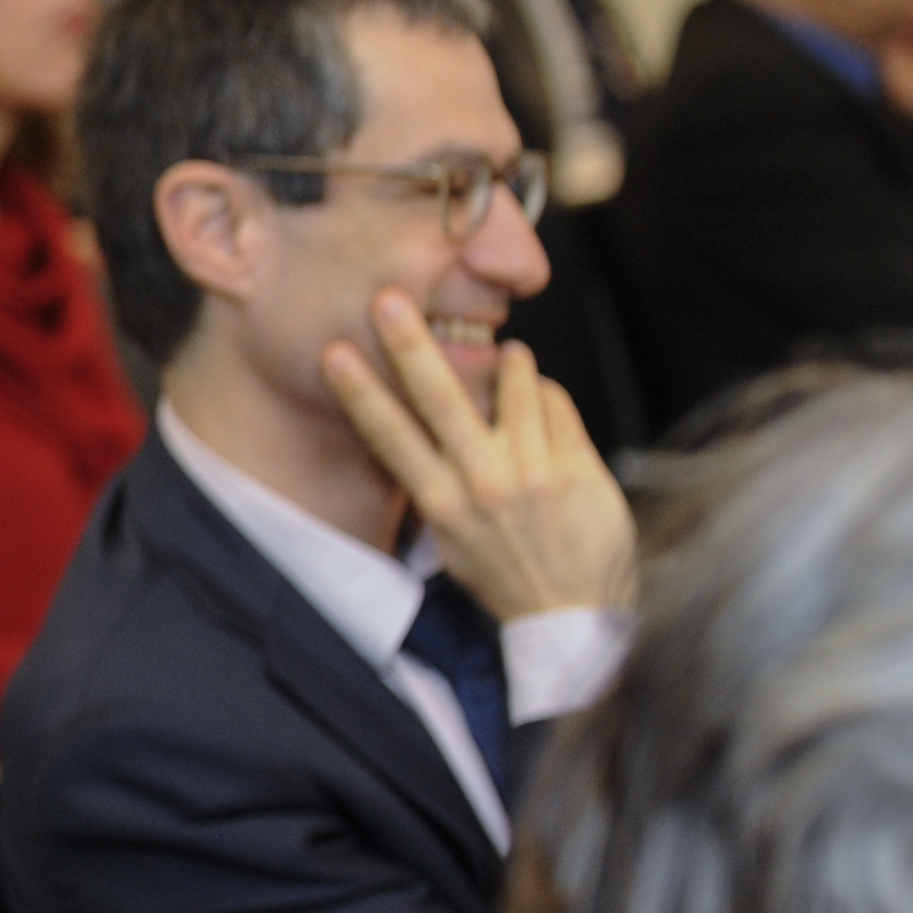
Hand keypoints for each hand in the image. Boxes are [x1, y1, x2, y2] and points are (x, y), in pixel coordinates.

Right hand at [320, 290, 632, 619]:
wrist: (572, 612)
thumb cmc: (507, 573)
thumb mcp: (452, 538)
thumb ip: (440, 483)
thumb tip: (427, 428)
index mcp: (442, 503)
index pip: (390, 435)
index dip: (360, 391)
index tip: (336, 354)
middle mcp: (482, 483)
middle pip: (440, 398)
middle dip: (411, 344)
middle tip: (390, 300)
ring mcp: (531, 472)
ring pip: (515, 385)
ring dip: (509, 363)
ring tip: (507, 357)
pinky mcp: (575, 467)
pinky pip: (557, 405)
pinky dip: (547, 395)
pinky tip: (542, 402)